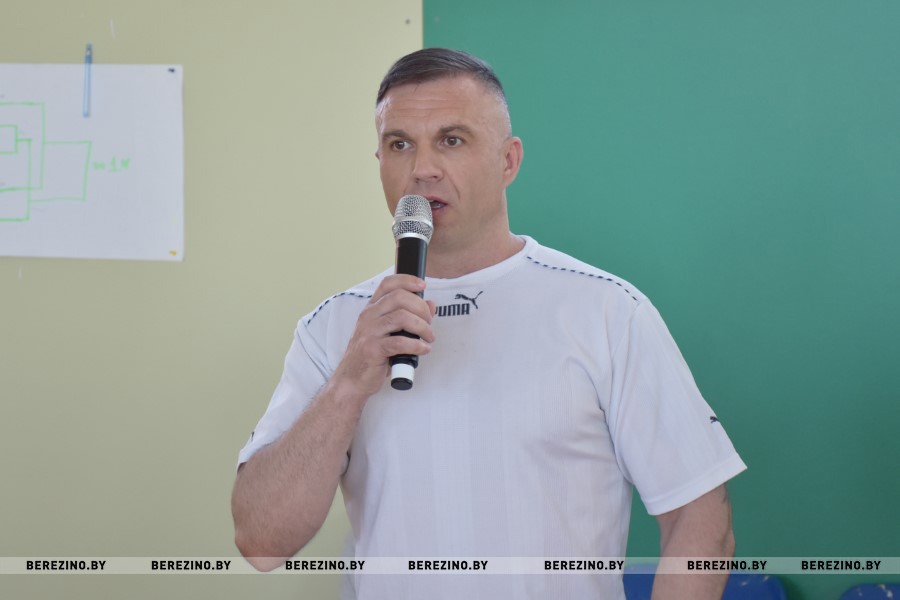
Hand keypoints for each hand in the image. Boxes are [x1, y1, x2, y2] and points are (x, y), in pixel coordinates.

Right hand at [331, 274, 435, 398]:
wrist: (351, 380)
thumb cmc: (372, 355)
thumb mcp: (389, 333)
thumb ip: (409, 317)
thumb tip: (430, 304)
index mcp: (372, 309)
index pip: (388, 284)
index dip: (407, 280)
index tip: (422, 285)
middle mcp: (369, 316)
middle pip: (400, 297)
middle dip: (421, 309)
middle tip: (429, 323)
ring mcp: (369, 332)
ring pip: (402, 317)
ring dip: (422, 327)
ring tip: (428, 338)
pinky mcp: (373, 349)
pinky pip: (400, 342)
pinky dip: (417, 345)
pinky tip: (423, 349)